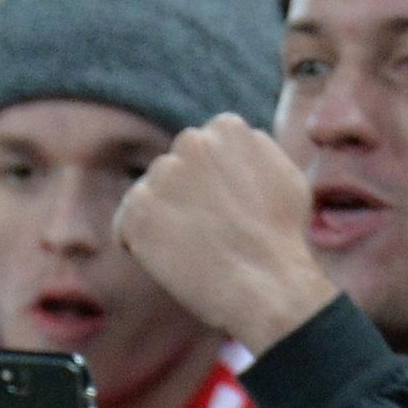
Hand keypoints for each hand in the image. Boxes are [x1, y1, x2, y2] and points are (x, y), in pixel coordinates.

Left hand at [118, 115, 342, 356]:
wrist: (263, 279)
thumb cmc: (281, 234)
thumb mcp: (282, 173)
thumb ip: (253, 151)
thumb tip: (239, 138)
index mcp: (226, 128)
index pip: (200, 147)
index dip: (207, 181)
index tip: (220, 206)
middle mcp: (191, 142)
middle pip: (171, 170)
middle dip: (180, 196)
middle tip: (204, 230)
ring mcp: (161, 175)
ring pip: (147, 196)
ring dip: (159, 218)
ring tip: (190, 246)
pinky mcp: (137, 209)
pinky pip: (124, 223)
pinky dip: (135, 242)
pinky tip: (163, 258)